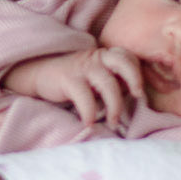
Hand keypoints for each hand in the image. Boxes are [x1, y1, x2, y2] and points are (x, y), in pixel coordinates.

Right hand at [3, 44, 144, 126]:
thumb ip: (115, 81)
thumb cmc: (75, 80)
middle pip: (122, 62)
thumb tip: (137, 97)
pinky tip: (89, 123)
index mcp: (105, 56)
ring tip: (114, 122)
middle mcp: (96, 58)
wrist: (40, 74)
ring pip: (107, 83)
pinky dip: (90, 112)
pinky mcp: (68, 79)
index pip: (128, 57)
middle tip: (137, 97)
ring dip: (115, 106)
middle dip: (134, 79)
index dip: (138, 72)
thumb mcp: (97, 76)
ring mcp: (82, 67)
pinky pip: (85, 97)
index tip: (140, 92)